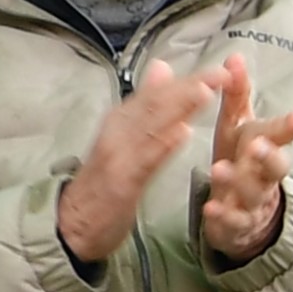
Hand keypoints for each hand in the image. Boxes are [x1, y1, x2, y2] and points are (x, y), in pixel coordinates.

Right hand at [57, 56, 220, 266]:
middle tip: (221, 73)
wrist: (70, 224)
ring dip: (177, 109)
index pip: (156, 94)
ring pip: (151, 127)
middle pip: (155, 105)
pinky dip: (162, 146)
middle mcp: (117, 132)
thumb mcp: (123, 138)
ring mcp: (117, 156)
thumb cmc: (101, 183)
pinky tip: (182, 133)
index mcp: (121, 121)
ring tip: (204, 92)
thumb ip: (145, 105)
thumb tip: (162, 67)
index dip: (188, 79)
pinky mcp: (119, 183)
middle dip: (189, 87)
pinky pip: (144, 161)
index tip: (221, 68)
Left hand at [192, 55, 292, 268]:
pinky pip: (233, 221)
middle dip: (269, 155)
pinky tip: (211, 208)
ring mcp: (252, 201)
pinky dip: (224, 215)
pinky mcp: (236, 223)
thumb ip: (237, 95)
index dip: (287, 127)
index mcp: (264, 147)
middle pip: (276, 167)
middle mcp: (264, 174)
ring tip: (219, 169)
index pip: (279, 135)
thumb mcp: (238, 127)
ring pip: (252, 192)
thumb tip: (234, 57)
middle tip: (258, 144)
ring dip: (238, 180)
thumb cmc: (241, 161)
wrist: (245, 213)